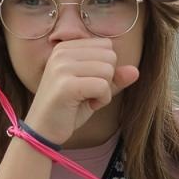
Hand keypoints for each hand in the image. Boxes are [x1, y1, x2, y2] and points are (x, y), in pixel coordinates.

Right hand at [23, 38, 138, 144]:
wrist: (43, 131)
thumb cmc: (68, 109)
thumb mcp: (94, 89)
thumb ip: (114, 78)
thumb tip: (135, 70)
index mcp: (65, 47)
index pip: (107, 46)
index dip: (105, 68)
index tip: (86, 84)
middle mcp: (61, 52)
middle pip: (110, 56)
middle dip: (106, 79)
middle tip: (87, 94)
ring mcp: (62, 67)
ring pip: (108, 70)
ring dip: (104, 91)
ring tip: (84, 99)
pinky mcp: (66, 84)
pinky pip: (103, 86)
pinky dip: (101, 100)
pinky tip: (85, 105)